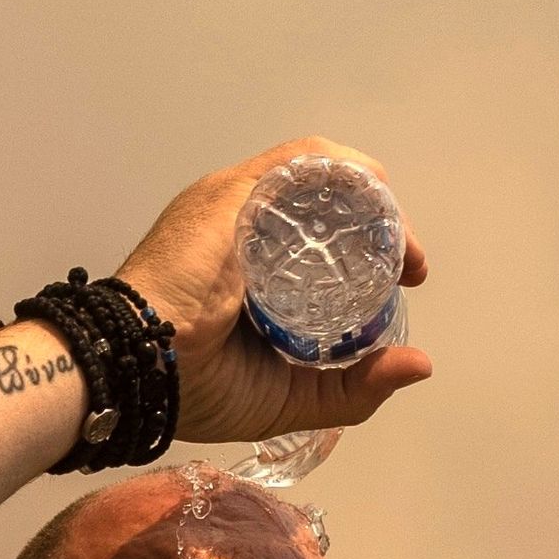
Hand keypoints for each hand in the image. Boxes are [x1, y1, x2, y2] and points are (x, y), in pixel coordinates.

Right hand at [109, 137, 437, 448]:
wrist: (138, 367)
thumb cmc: (194, 384)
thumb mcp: (290, 395)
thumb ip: (353, 387)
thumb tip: (420, 364)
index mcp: (245, 266)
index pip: (317, 240)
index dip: (368, 253)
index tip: (401, 281)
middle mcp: (242, 225)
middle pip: (326, 205)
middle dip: (379, 228)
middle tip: (407, 265)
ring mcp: (238, 202)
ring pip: (322, 178)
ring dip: (374, 202)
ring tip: (399, 244)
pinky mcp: (238, 190)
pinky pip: (305, 162)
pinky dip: (349, 175)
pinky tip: (378, 207)